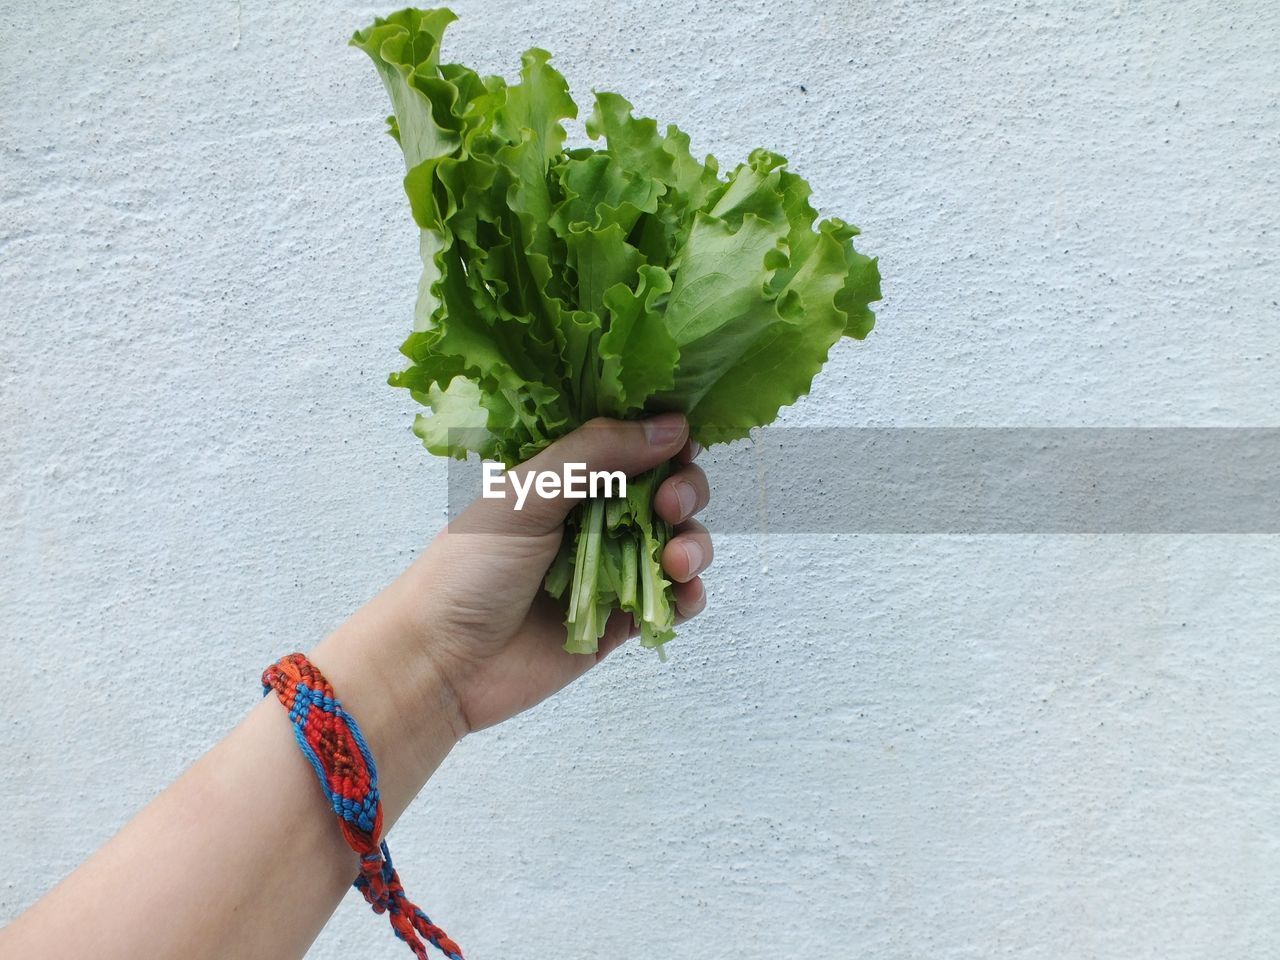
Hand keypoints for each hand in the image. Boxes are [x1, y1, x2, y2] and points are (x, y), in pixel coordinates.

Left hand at [405, 414, 712, 734]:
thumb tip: (673, 426)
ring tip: (675, 561)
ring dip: (693, 543)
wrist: (443, 663)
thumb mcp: (527, 493)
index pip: (630, 441)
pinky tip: (682, 591)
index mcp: (564, 475)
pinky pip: (673, 600)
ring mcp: (610, 569)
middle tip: (670, 505)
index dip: (662, 437)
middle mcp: (592, 516)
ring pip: (678, 542)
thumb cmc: (468, 568)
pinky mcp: (620, 621)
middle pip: (666, 488)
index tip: (681, 440)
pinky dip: (689, 592)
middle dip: (684, 490)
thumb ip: (596, 453)